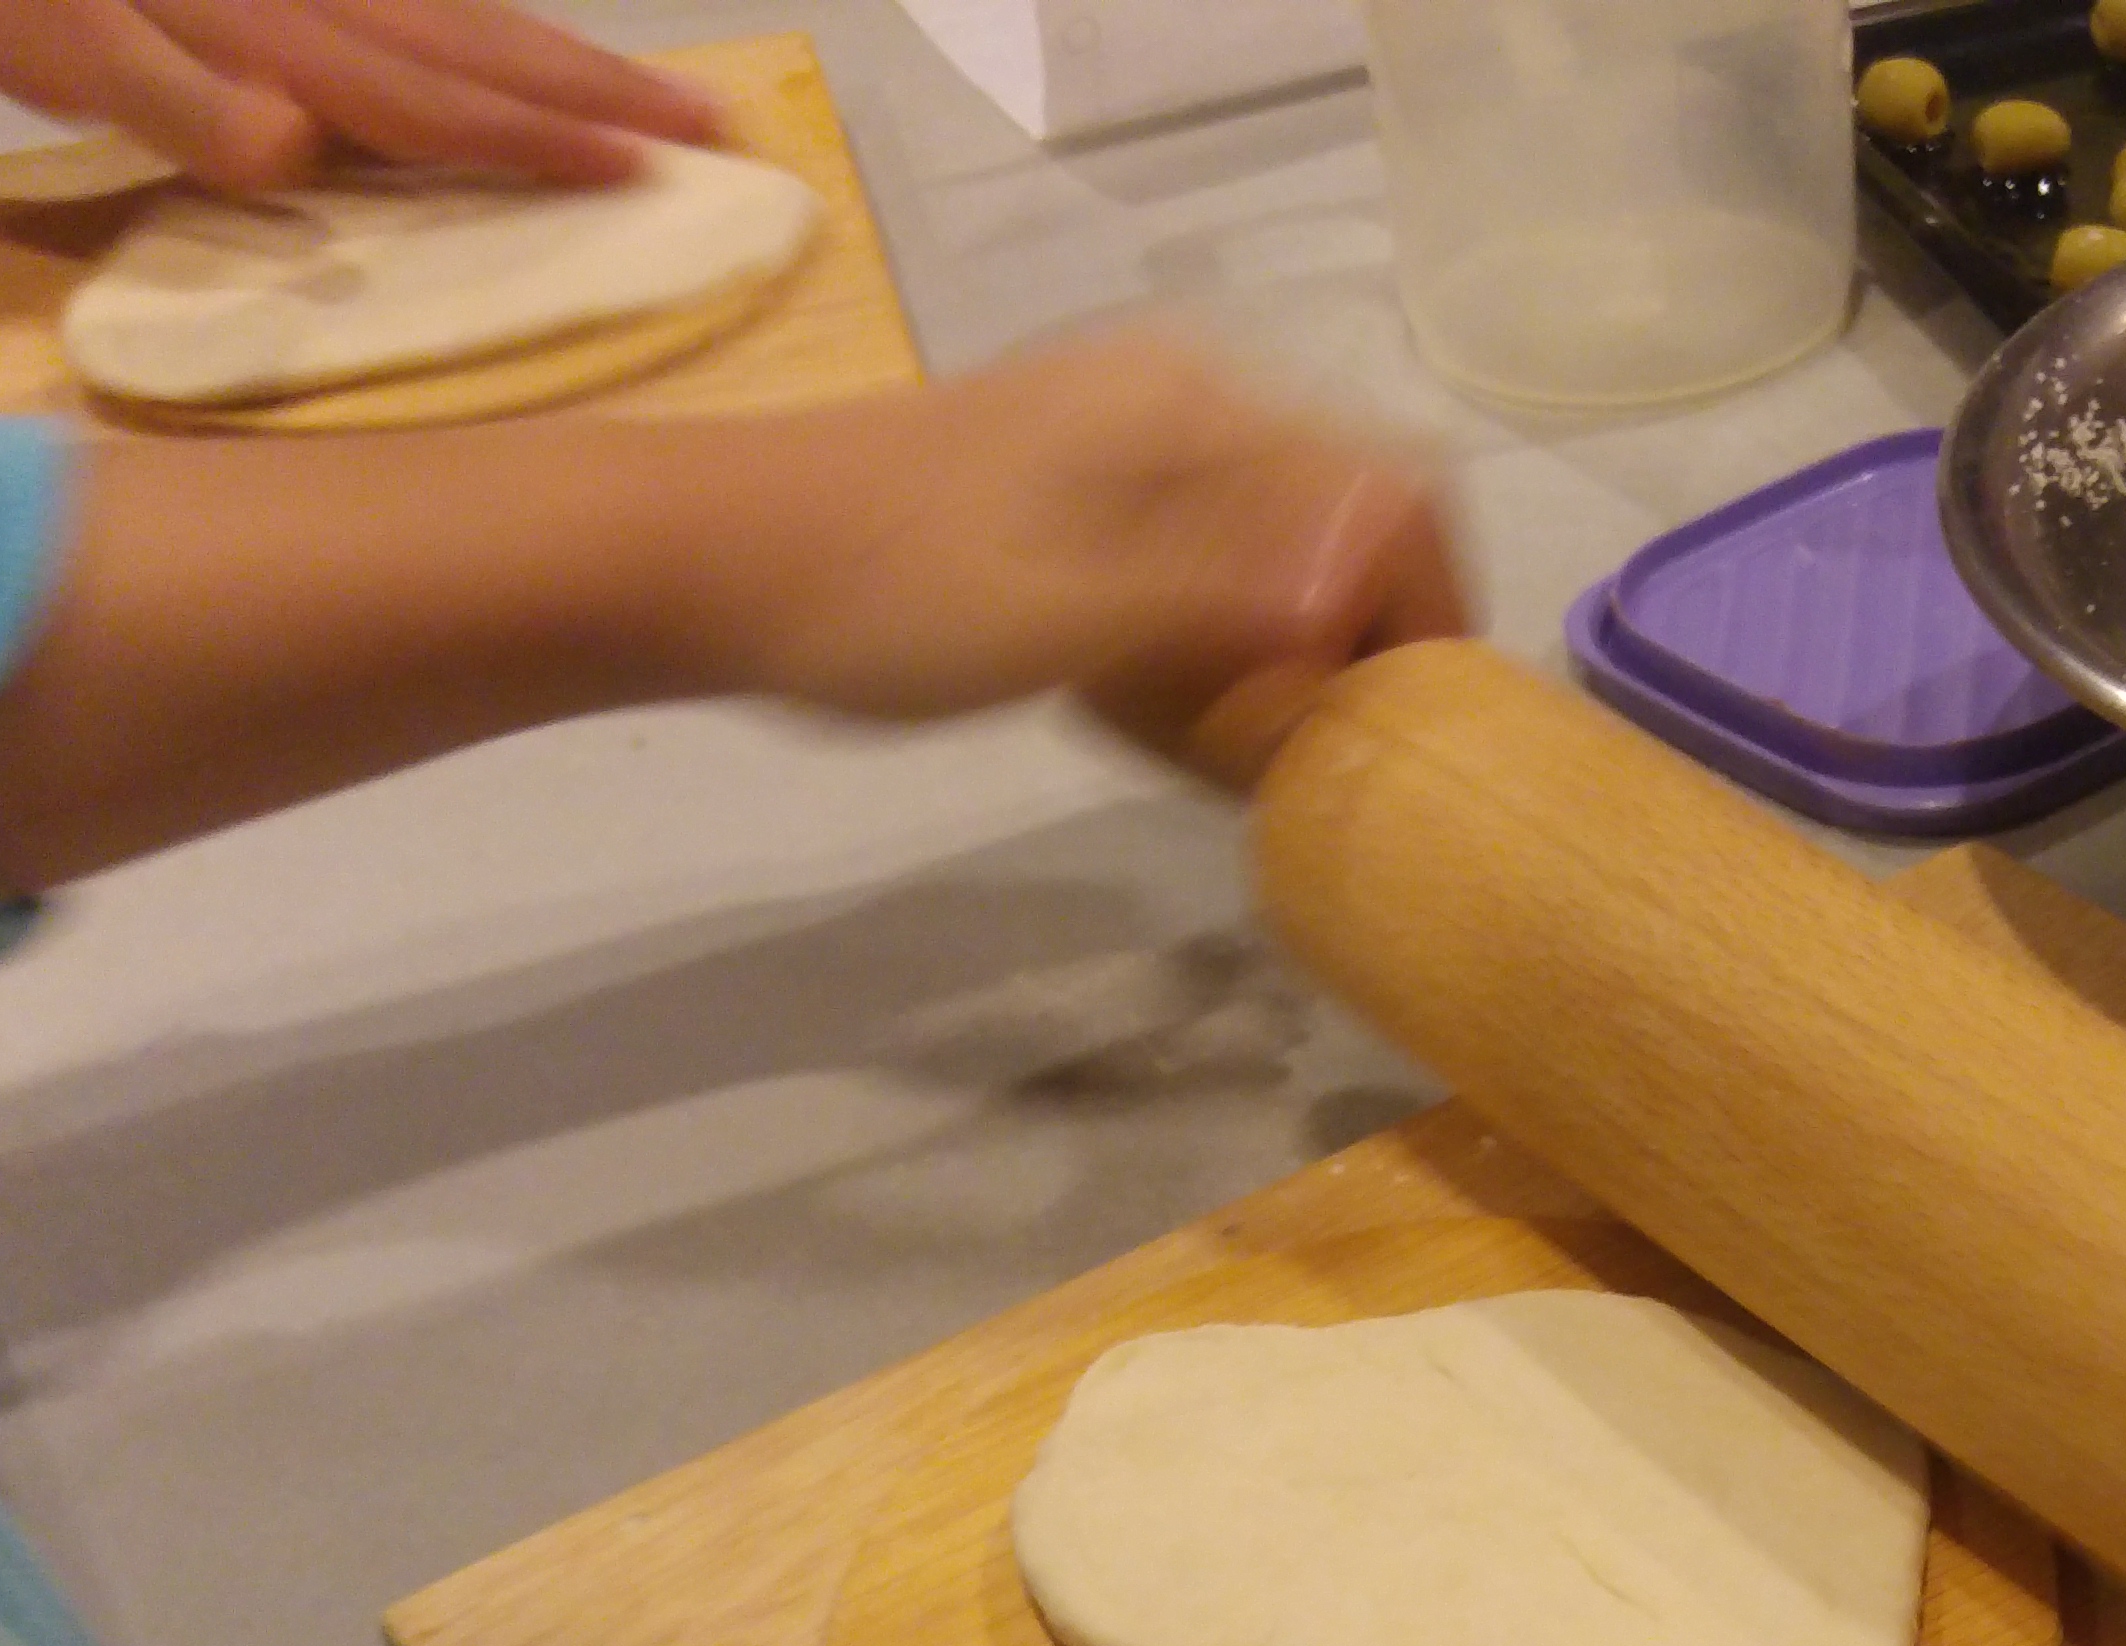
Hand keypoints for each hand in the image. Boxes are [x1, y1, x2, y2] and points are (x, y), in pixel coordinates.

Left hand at [0, 0, 720, 191]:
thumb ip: (166, 94)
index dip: (541, 140)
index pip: (433, 100)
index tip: (650, 173)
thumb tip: (291, 149)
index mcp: (271, 33)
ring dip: (562, 53)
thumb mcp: (47, 37)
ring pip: (459, 8)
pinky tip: (511, 30)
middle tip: (717, 122)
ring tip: (658, 85)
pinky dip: (482, 15)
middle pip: (478, 45)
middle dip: (599, 89)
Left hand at [715, 333, 1472, 790]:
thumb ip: (1223, 607)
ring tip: (1263, 756)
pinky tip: (1184, 722)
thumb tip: (1356, 612)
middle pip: (1347, 521)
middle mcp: (1183, 404)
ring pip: (1281, 550)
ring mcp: (1129, 443)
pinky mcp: (1083, 493)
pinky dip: (1223, 643)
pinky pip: (1209, 563)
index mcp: (1195, 411)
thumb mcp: (1067, 618)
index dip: (1425, 614)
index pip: (1393, 491)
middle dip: (1359, 645)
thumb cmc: (879, 595)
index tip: (1407, 732)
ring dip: (1292, 654)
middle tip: (1330, 760)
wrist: (699, 559)